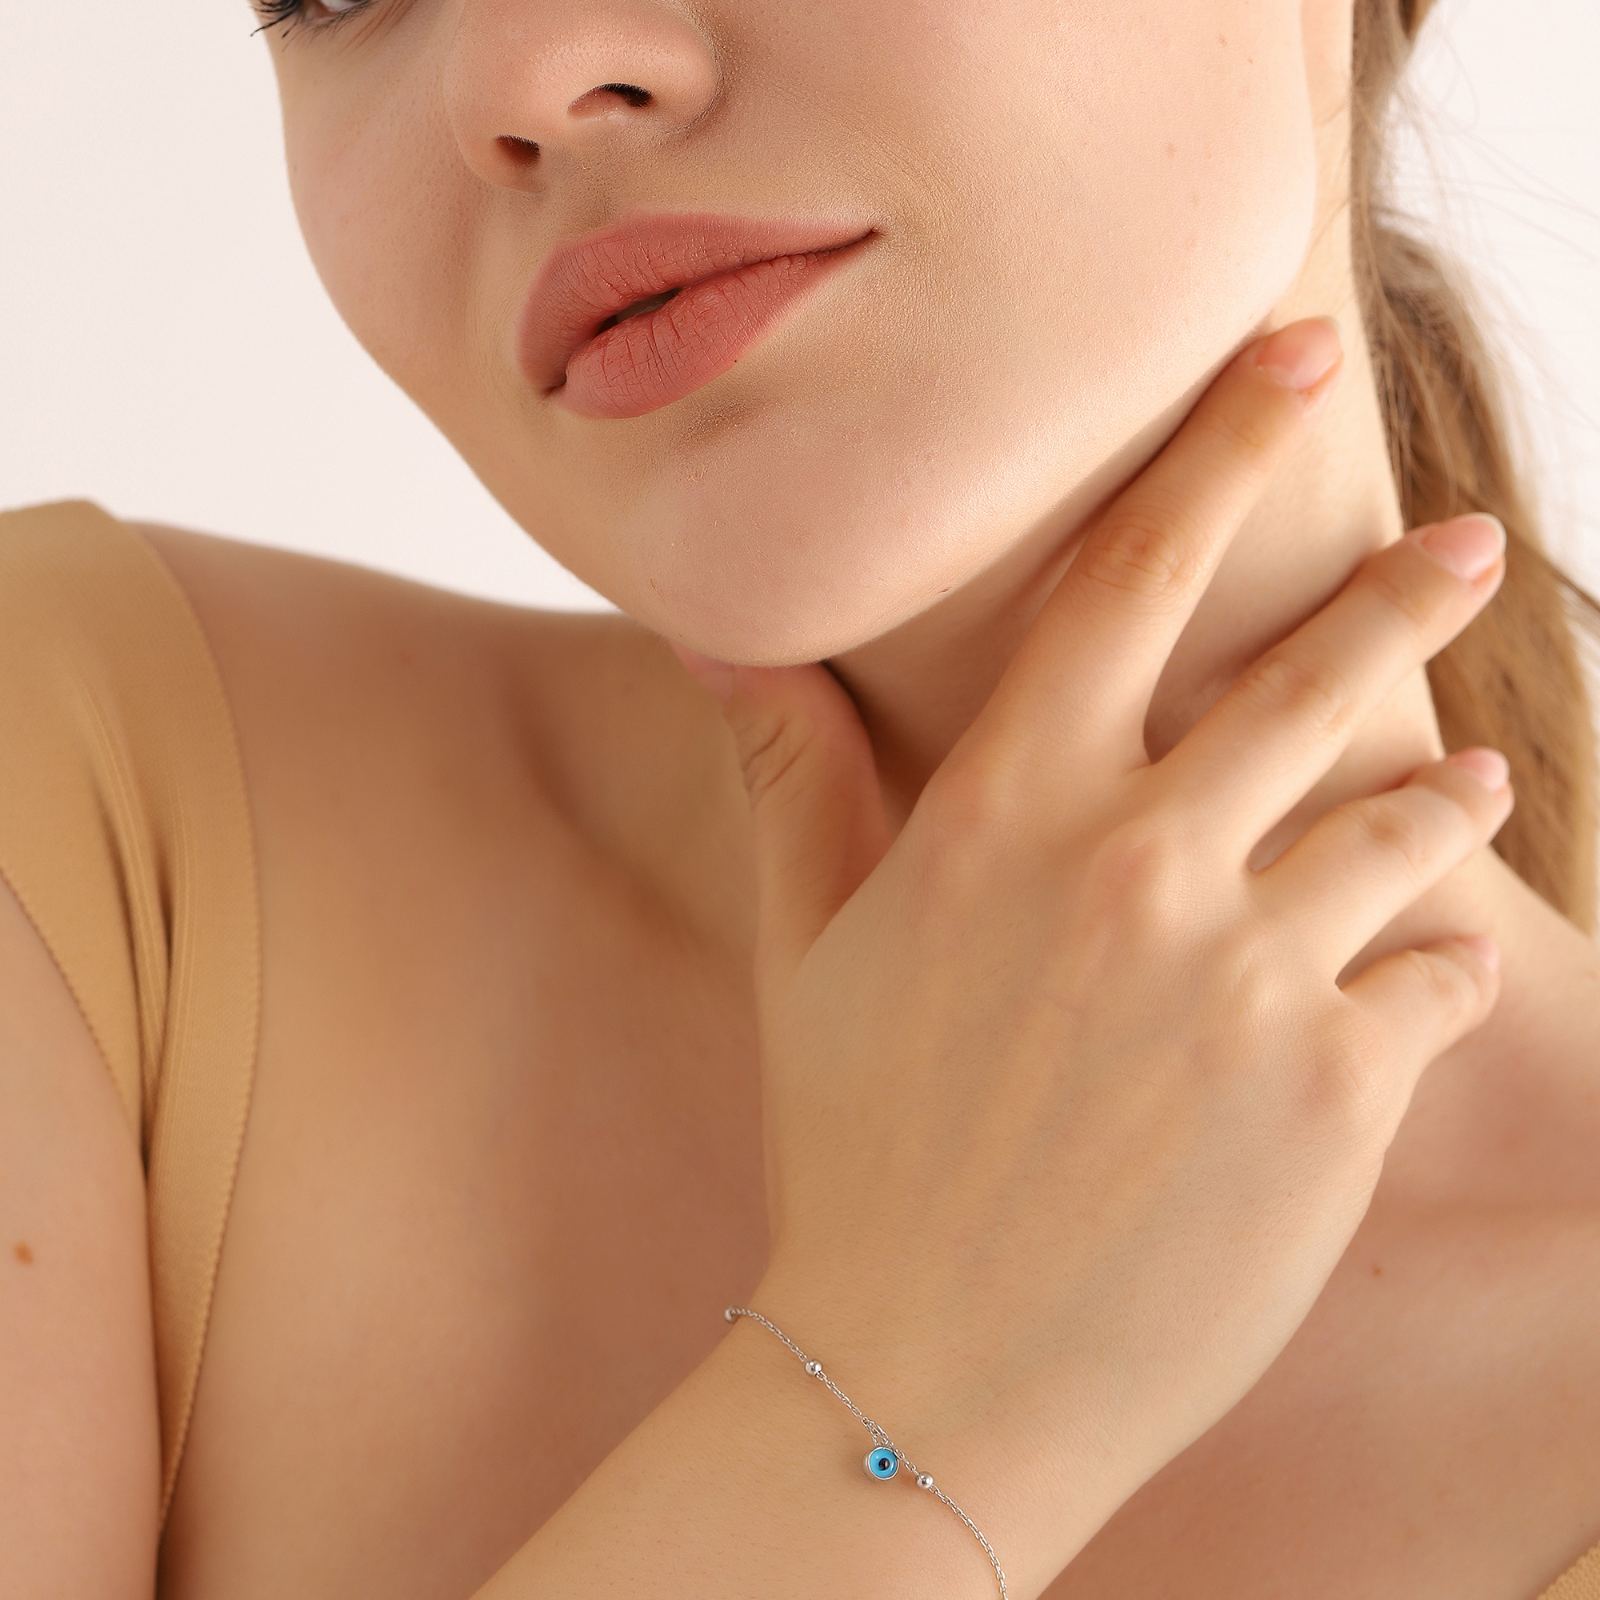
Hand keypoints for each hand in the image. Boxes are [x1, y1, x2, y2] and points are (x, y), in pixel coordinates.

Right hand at [669, 315, 1509, 1546]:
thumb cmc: (856, 1145)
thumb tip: (728, 645)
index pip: (1127, 577)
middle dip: (1404, 590)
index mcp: (1004, 812)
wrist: (926, 1370)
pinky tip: (1425, 967)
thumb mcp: (811, 949)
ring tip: (1472, 785)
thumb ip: (796, 779)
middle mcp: (1134, 865)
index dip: (1219, 447)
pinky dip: (1437, 960)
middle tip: (1470, 541)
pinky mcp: (1333, 1091)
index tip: (1296, 356)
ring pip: (1402, 824)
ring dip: (1444, 795)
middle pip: (1307, 678)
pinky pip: (1431, 977)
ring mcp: (1246, 976)